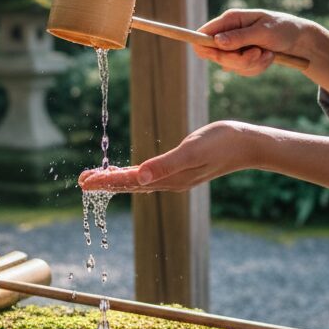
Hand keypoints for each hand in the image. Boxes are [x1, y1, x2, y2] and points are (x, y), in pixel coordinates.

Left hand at [78, 121, 261, 192]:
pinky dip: (134, 175)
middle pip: (130, 185)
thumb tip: (140, 177)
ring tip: (97, 178)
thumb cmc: (222, 143)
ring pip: (139, 182)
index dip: (105, 181)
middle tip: (81, 181)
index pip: (130, 181)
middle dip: (105, 183)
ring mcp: (176, 178)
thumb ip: (166, 164)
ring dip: (117, 180)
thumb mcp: (192, 150)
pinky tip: (129, 174)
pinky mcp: (182, 170)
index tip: (84, 181)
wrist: (247, 144)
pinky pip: (150, 176)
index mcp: (170, 178)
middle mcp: (170, 182)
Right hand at [192, 9, 315, 76]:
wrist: (299, 39)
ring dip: (251, 64)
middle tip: (257, 53)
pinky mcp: (241, 58)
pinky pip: (242, 70)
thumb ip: (239, 37)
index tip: (219, 55)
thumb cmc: (282, 28)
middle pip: (215, 55)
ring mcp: (234, 47)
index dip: (204, 47)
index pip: (203, 34)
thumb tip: (216, 42)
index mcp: (230, 20)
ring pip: (230, 66)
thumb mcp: (263, 32)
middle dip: (238, 59)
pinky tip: (267, 57)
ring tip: (267, 53)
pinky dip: (256, 67)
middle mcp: (228, 33)